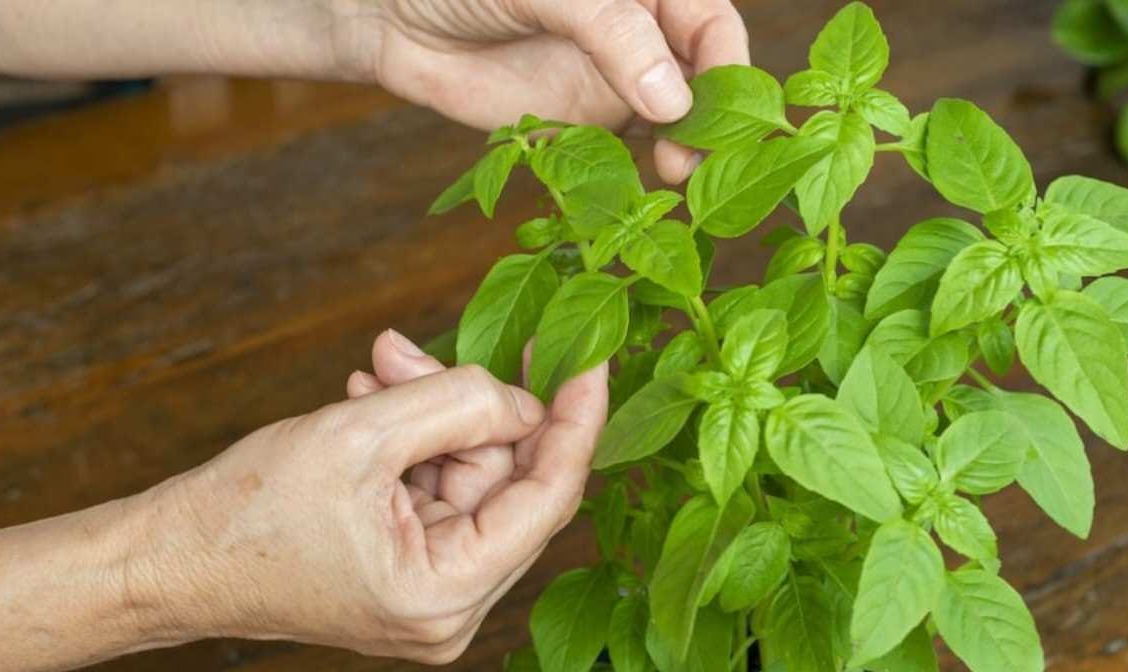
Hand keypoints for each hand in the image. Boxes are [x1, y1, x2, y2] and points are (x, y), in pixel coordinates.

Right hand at [140, 331, 607, 662]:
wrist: (170, 558)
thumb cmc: (246, 514)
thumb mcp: (360, 436)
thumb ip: (457, 405)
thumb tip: (525, 398)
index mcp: (446, 594)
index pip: (548, 497)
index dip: (574, 420)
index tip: (592, 358)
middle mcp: (450, 608)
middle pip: (504, 483)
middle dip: (469, 405)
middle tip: (416, 352)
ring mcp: (429, 592)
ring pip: (468, 477)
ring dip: (430, 414)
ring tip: (379, 372)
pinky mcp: (406, 571)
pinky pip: (436, 490)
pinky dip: (413, 441)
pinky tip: (375, 401)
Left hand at [337, 0, 748, 182]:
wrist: (399, 22)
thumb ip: (612, 34)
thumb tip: (673, 99)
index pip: (713, 26)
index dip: (728, 66)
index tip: (714, 110)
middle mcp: (642, 36)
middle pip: (703, 81)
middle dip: (711, 121)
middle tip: (695, 161)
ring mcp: (617, 83)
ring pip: (673, 122)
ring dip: (682, 153)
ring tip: (673, 179)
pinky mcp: (585, 127)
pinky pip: (626, 154)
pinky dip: (638, 175)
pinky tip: (637, 194)